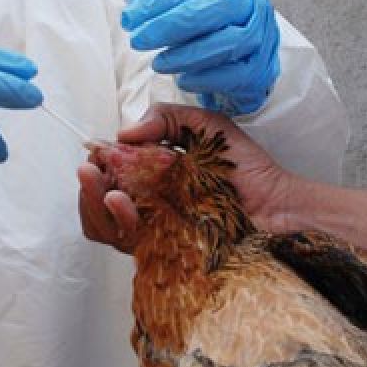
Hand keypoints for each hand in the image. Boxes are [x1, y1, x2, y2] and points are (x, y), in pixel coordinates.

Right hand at [78, 104, 296, 253]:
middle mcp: (147, 204)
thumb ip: (165, 117)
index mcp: (151, 175)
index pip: (108, 176)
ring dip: (96, 206)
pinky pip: (131, 243)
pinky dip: (120, 222)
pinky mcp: (167, 249)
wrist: (278, 202)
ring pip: (105, 228)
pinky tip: (123, 203)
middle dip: (88, 188)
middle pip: (97, 205)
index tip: (94, 156)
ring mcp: (156, 229)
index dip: (95, 168)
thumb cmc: (244, 165)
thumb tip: (123, 133)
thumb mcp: (205, 126)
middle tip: (88, 172)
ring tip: (109, 191)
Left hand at [122, 0, 279, 115]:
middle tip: (140, 39)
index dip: (158, 4)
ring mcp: (261, 40)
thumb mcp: (197, 8)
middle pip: (208, 13)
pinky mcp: (261, 70)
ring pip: (224, 44)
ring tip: (159, 63)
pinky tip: (184, 80)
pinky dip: (205, 79)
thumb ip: (167, 6)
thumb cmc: (221, 29)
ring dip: (185, 55)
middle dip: (168, 27)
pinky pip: (233, 76)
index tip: (132, 18)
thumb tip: (133, 10)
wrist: (252, 59)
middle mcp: (253, 8)